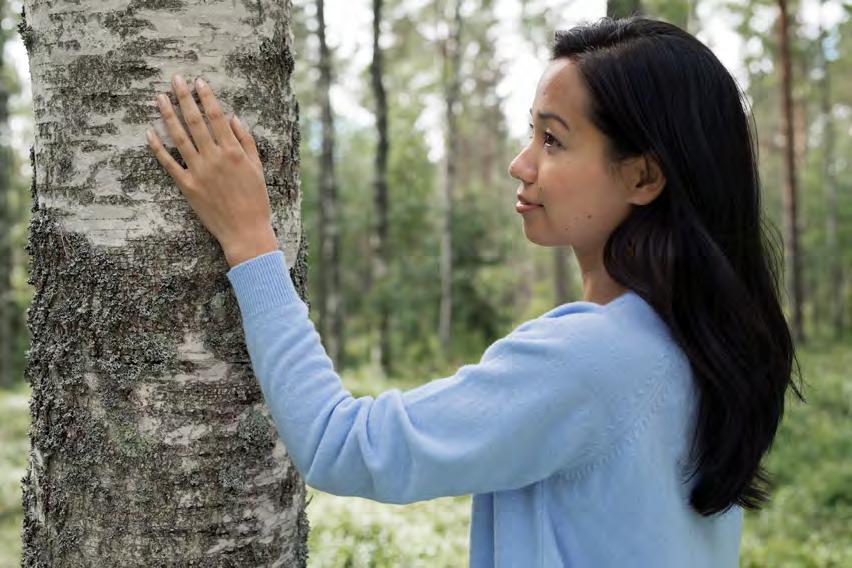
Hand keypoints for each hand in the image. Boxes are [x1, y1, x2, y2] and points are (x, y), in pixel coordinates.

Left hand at [146, 74, 278, 267]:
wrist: (245, 232)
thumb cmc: (256, 201)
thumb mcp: (257, 169)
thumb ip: (246, 142)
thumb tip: (233, 118)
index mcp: (233, 152)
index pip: (216, 117)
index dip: (206, 97)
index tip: (198, 82)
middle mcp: (214, 158)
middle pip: (195, 121)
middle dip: (184, 98)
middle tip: (175, 79)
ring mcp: (198, 172)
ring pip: (179, 137)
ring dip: (167, 116)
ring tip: (158, 98)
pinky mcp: (187, 187)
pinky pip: (168, 164)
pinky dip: (157, 148)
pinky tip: (149, 133)